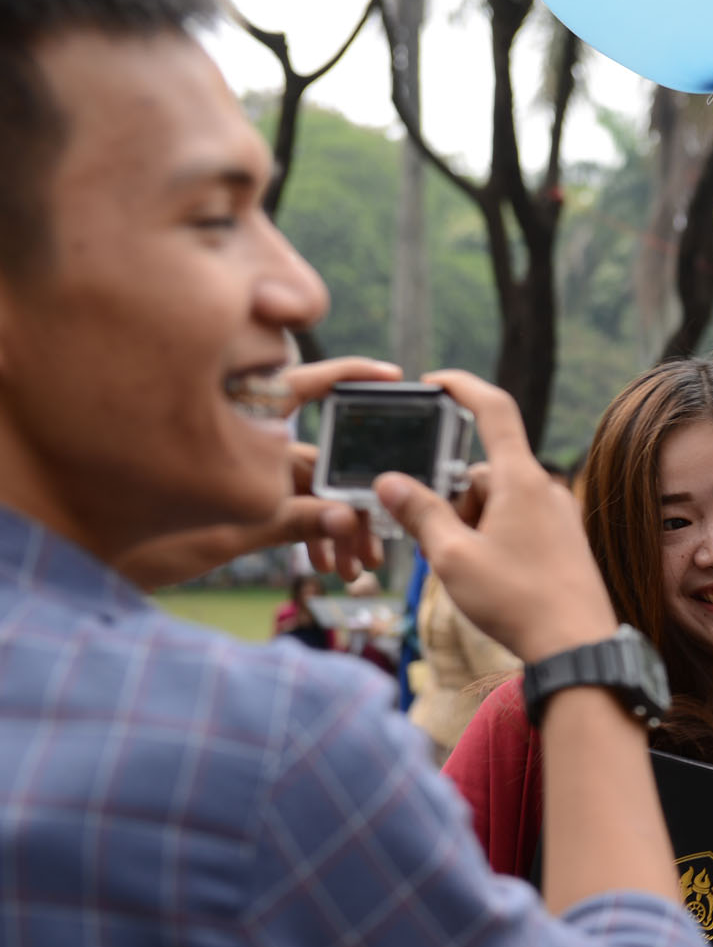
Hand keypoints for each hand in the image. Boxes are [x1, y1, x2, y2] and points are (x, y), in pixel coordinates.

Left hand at [113, 358, 400, 586]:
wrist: (85, 555)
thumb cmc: (129, 528)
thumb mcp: (222, 531)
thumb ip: (289, 519)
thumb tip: (348, 518)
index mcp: (240, 428)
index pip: (305, 388)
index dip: (350, 378)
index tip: (392, 377)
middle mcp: (248, 445)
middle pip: (326, 460)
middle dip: (360, 500)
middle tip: (381, 539)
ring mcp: (247, 475)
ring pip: (317, 494)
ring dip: (342, 530)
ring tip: (356, 570)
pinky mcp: (245, 507)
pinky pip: (297, 517)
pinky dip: (317, 541)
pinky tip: (331, 569)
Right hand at [374, 370, 616, 662]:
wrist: (577, 646)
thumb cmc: (518, 601)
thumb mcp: (453, 557)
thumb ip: (419, 513)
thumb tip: (389, 481)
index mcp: (521, 480)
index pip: (493, 409)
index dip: (462, 386)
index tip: (434, 381)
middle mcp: (546, 490)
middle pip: (483, 472)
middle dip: (453, 501)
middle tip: (440, 545)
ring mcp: (559, 516)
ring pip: (498, 502)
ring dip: (472, 525)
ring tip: (467, 570)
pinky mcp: (564, 541)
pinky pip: (518, 524)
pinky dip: (493, 539)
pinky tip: (488, 577)